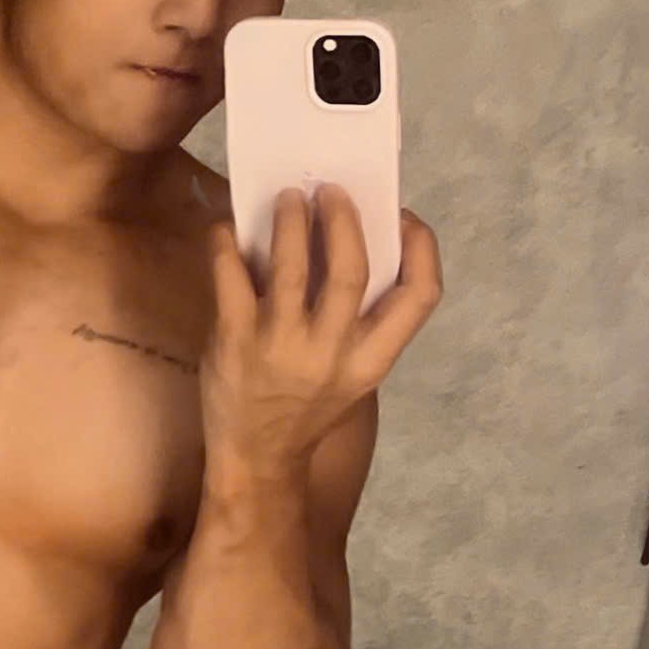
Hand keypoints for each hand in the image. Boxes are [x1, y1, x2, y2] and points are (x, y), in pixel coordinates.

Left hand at [204, 186, 442, 466]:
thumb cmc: (306, 407)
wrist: (256, 459)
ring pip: (291, 265)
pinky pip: (231, 275)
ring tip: (287, 198)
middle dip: (342, 218)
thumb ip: (359, 319)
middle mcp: (331, 353)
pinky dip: (226, 243)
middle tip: (329, 190)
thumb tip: (346, 238)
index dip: (422, 247)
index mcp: (372, 360)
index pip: (421, 296)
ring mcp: (281, 346)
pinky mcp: (235, 341)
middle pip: (351, 268)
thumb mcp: (352, 373)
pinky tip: (226, 231)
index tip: (403, 217)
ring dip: (289, 219)